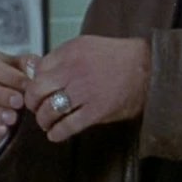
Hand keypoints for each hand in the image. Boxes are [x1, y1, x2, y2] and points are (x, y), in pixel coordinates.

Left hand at [26, 35, 149, 141]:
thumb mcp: (86, 46)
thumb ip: (63, 57)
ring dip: (43, 120)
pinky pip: (68, 126)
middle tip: (35, 108)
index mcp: (70, 52)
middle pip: (37, 90)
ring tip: (45, 123)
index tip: (36, 91)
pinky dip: (57, 133)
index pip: (38, 70)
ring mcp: (84, 92)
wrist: (149, 68)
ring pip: (49, 110)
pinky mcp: (97, 111)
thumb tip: (39, 71)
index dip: (33, 83)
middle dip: (32, 103)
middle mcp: (73, 70)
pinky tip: (55, 135)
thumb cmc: (117, 58)